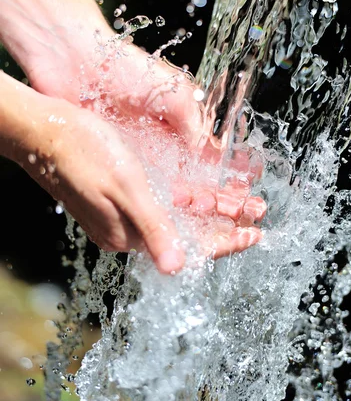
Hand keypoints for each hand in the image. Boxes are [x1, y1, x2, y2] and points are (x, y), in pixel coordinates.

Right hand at [0, 73, 263, 271]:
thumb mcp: (125, 188)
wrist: (43, 131)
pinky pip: (161, 206)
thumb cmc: (83, 152)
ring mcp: (120, 216)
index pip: (190, 248)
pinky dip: (186, 200)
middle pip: (187, 234)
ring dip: (209, 211)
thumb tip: (178, 269)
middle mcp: (127, 231)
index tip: (256, 235)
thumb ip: (154, 228)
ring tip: (238, 201)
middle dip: (224, 224)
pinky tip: (200, 192)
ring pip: (176, 219)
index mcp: (130, 234)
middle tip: (257, 211)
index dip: (227, 241)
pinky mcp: (115, 199)